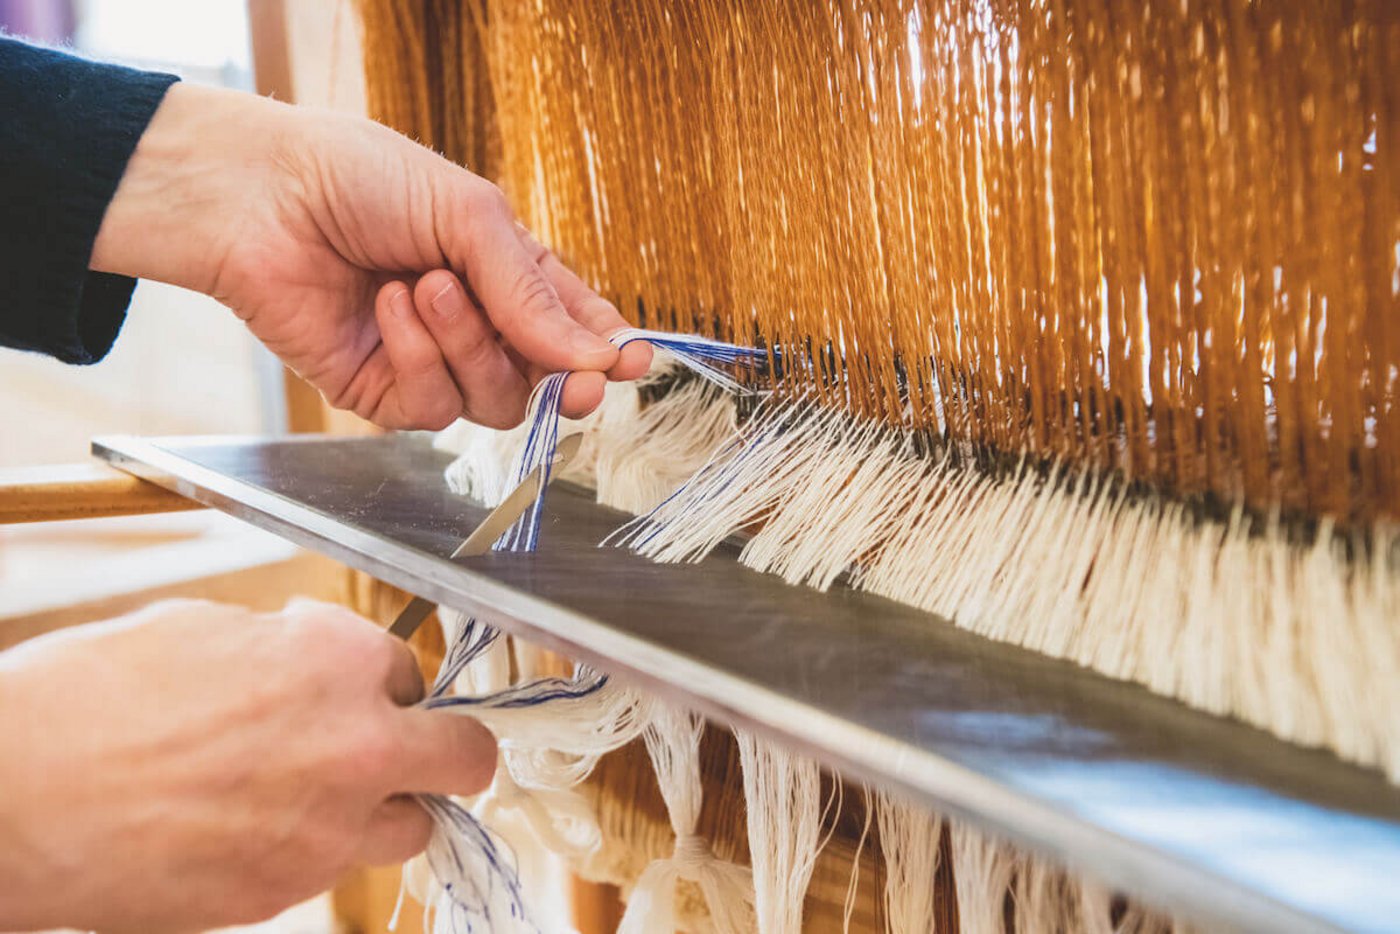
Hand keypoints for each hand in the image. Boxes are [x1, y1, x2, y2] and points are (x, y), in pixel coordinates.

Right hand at [0, 599, 494, 932]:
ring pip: (412, 825)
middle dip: (445, 747)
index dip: (382, 680)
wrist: (15, 799)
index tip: (365, 688)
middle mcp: (354, 744)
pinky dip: (320, 847)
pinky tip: (260, 825)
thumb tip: (307, 648)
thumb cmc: (88, 702)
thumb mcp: (202, 630)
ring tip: (326, 793)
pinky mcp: (286, 890)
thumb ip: (284, 645)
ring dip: (386, 806)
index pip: (411, 670)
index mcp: (336, 661)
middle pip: (464, 756)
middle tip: (416, 745)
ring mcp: (327, 828)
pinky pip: (337, 868)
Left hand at [90, 83, 650, 429]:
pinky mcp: (384, 394)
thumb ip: (533, 294)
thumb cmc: (364, 182)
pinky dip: (417, 355)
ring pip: (496, 400)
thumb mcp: (470, 217)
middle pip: (546, 383)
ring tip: (427, 284)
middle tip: (578, 381)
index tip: (635, 362)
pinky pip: (433, 406)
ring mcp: (432, 364)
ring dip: (469, 343)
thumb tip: (598, 360)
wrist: (263, 197)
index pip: (575, 327)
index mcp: (508, 274)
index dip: (608, 350)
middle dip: (563, 381)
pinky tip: (388, 306)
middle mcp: (477, 326)